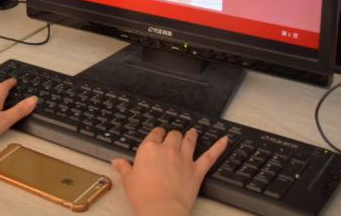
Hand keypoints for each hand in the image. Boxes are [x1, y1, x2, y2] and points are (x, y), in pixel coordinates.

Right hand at [112, 127, 227, 215]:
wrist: (162, 210)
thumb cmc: (144, 196)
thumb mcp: (128, 180)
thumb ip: (124, 167)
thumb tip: (116, 161)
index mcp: (149, 148)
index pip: (155, 133)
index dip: (157, 134)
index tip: (157, 136)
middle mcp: (167, 149)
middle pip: (173, 134)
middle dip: (173, 135)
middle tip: (173, 137)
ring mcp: (184, 159)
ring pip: (189, 140)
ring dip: (191, 135)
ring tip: (193, 132)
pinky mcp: (197, 170)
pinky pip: (210, 155)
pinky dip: (218, 147)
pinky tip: (224, 140)